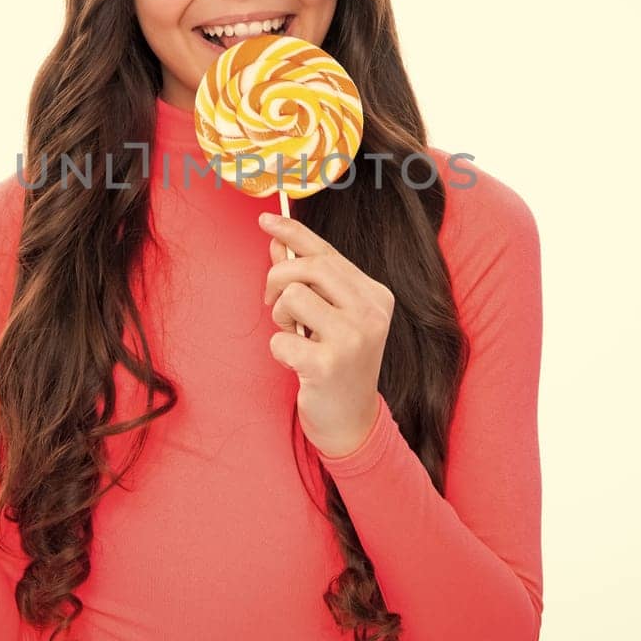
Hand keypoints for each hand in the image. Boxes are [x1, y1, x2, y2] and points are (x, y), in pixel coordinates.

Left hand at [259, 211, 392, 458]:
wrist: (352, 421)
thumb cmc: (337, 362)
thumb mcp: (327, 316)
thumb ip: (308, 279)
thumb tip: (276, 241)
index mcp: (375, 296)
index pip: (327, 253)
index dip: (293, 233)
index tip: (266, 219)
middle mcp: (370, 313)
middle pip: (309, 267)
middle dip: (278, 278)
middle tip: (272, 301)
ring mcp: (353, 339)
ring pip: (292, 296)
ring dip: (281, 317)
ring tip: (295, 337)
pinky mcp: (329, 365)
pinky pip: (281, 339)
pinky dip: (280, 350)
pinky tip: (298, 364)